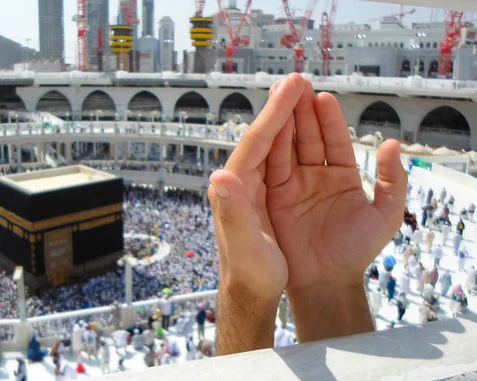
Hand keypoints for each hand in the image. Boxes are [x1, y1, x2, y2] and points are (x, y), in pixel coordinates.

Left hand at [208, 74, 305, 353]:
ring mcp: (254, 188)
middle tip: (298, 79)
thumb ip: (231, 212)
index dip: (275, 113)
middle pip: (264, 137)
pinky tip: (301, 129)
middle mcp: (241, 182)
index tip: (293, 87)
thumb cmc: (251, 274)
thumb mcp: (245, 247)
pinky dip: (293, 141)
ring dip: (288, 119)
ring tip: (301, 93)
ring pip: (273, 146)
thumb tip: (219, 175)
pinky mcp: (267, 196)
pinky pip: (282, 162)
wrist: (252, 292)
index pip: (255, 142)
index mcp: (234, 189)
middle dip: (281, 108)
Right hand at [266, 78, 406, 340]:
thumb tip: (393, 144)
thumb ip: (392, 180)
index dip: (329, 118)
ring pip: (288, 145)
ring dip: (283, 120)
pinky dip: (270, 145)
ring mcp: (293, 184)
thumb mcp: (385, 215)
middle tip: (294, 84)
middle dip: (301, 110)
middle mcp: (315, 175)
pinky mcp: (274, 195)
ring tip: (278, 95)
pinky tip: (268, 125)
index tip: (322, 96)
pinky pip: (272, 166)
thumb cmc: (356, 250)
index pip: (335, 139)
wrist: (326, 280)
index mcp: (341, 176)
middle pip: (307, 136)